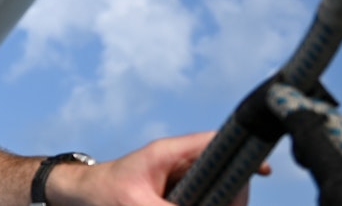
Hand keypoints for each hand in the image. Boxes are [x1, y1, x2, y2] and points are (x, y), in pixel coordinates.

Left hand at [51, 132, 271, 205]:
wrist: (77, 197)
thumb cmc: (102, 192)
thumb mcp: (137, 204)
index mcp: (170, 152)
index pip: (216, 142)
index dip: (242, 154)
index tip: (263, 171)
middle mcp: (178, 163)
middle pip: (224, 172)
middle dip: (233, 194)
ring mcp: (178, 180)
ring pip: (215, 191)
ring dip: (221, 201)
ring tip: (223, 205)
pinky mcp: (174, 196)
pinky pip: (201, 199)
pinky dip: (208, 203)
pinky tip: (216, 205)